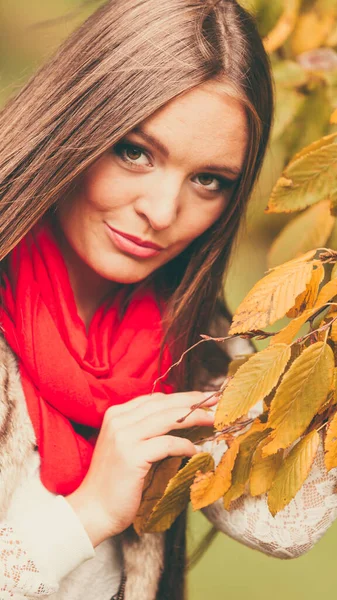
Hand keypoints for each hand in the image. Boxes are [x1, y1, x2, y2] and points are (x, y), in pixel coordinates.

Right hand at [66, 391, 215, 546]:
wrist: (93, 510)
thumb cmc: (114, 482)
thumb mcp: (126, 447)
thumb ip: (145, 430)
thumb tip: (178, 419)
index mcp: (117, 414)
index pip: (155, 399)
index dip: (182, 396)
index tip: (204, 398)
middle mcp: (119, 420)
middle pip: (165, 404)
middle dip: (194, 401)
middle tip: (217, 401)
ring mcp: (125, 436)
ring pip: (169, 418)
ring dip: (195, 417)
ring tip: (214, 420)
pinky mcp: (133, 455)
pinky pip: (168, 444)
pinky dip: (186, 445)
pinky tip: (197, 450)